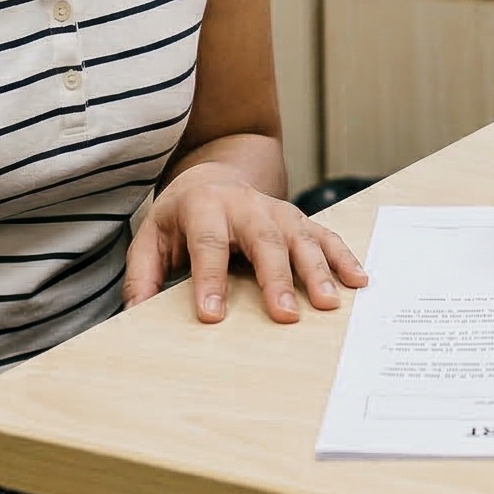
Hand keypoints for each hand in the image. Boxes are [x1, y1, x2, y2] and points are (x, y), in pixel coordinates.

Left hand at [126, 162, 366, 323]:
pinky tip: (358, 280)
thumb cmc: (181, 218)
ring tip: (328, 303)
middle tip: (284, 315)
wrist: (213, 177)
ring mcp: (277, 210)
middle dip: (275, 279)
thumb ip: (143, 275)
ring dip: (317, 270)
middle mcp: (245, 205)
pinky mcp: (299, 220)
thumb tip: (134, 315)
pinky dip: (343, 258)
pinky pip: (325, 237)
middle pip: (263, 241)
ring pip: (301, 238)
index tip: (213, 316)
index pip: (206, 246)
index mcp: (203, 207)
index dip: (209, 280)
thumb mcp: (152, 238)